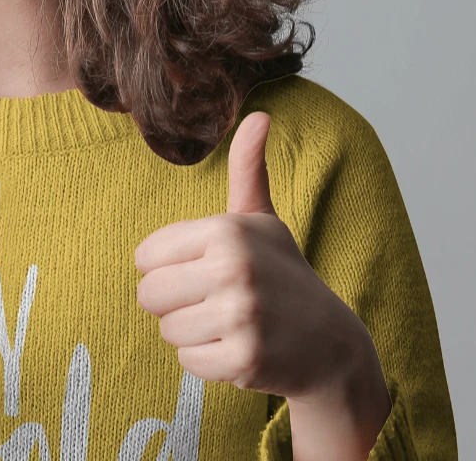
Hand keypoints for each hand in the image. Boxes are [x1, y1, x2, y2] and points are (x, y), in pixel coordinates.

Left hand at [134, 112, 370, 401]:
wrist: (331, 341)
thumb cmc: (282, 273)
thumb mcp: (261, 218)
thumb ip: (248, 168)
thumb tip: (260, 114)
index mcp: (225, 230)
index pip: (145, 257)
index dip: (167, 268)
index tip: (201, 270)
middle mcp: (232, 269)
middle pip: (148, 295)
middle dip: (174, 304)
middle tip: (213, 301)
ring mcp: (240, 315)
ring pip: (166, 331)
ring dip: (192, 333)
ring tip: (229, 323)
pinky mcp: (244, 359)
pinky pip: (188, 362)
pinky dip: (208, 361)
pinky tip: (239, 348)